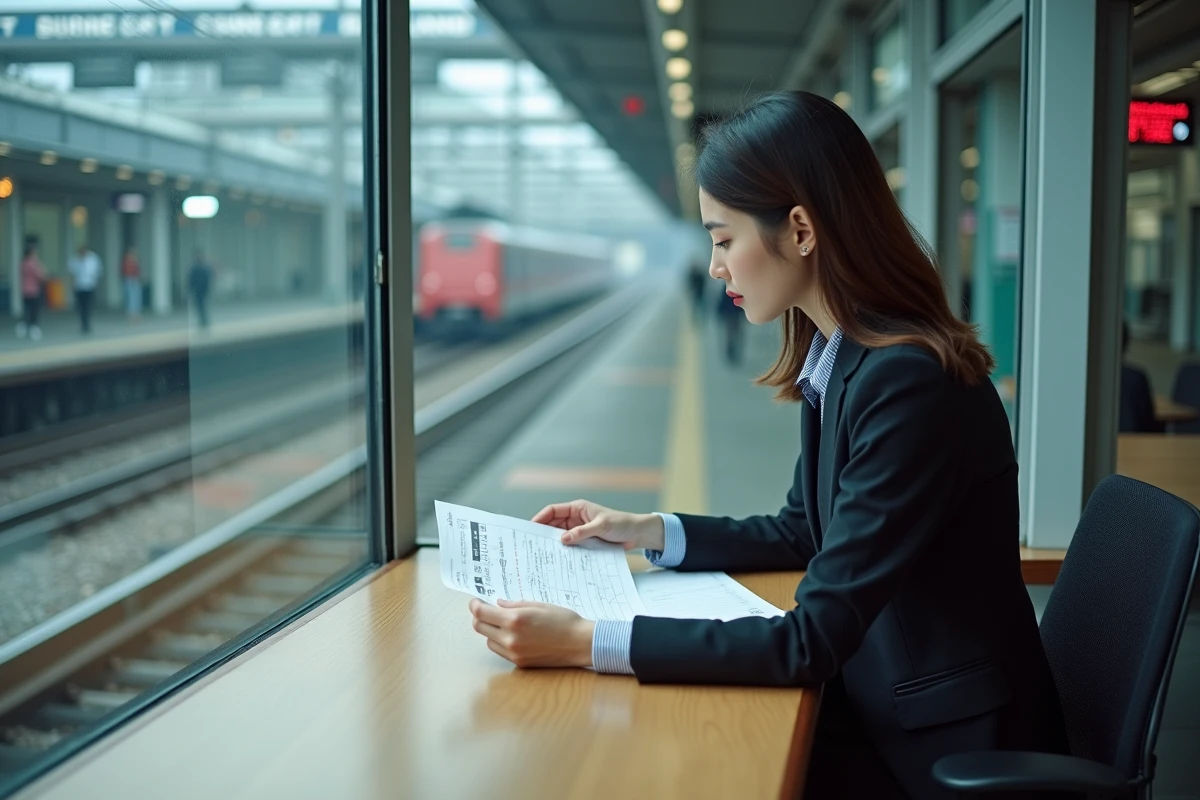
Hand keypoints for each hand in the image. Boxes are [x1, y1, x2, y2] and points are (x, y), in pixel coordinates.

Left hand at [469, 598, 594, 668]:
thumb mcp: (539, 605)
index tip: (475, 601)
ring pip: (488, 641)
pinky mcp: (519, 663)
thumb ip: (515, 604)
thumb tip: (498, 604)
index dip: (475, 605)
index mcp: (514, 620)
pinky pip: (501, 651)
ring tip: (504, 623)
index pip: (481, 613)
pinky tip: (514, 635)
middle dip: (480, 617)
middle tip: (487, 610)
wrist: (580, 643)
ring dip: (491, 631)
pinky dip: (501, 642)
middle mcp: (510, 638)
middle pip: (480, 627)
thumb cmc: (564, 620)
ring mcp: (514, 653)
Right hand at [532, 499, 664, 551]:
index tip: (530, 528)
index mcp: (577, 508)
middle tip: (532, 545)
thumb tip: (563, 539)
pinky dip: (565, 552)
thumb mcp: (602, 526)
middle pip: (553, 525)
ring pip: (561, 537)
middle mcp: (576, 518)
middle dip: (543, 533)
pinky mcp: (585, 542)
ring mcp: (580, 531)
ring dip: (554, 544)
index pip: (553, 511)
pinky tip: (560, 560)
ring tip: (543, 555)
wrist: (636, 534)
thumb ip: (583, 532)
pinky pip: (571, 546)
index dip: (540, 518)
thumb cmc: (621, 523)